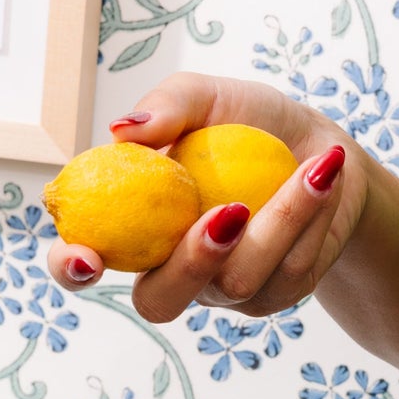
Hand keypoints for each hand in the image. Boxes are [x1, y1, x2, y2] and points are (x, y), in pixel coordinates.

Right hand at [45, 74, 371, 323]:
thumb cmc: (248, 124)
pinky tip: (326, 174)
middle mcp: (169, 269)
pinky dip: (311, 217)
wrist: (322, 152)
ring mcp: (221, 292)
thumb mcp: (208, 97)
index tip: (85, 256)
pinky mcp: (275, 297)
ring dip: (280, 221)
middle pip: (159, 301)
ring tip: (313, 168)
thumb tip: (124, 129)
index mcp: (130, 224)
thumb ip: (167, 106)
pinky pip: (290, 272)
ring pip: (237, 283)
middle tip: (229, 211)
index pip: (80, 262)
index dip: (72, 268)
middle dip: (191, 262)